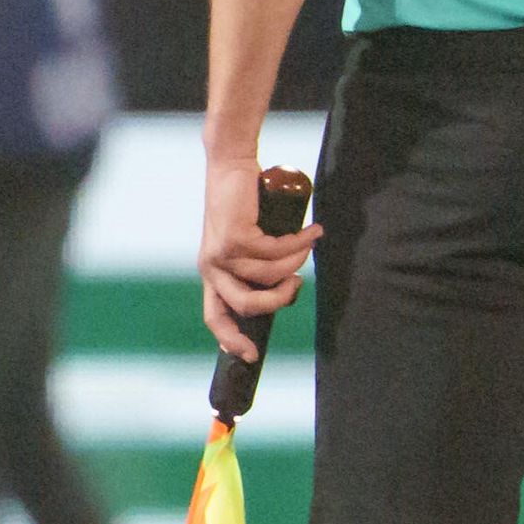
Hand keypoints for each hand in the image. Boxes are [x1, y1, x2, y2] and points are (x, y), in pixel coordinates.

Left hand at [199, 152, 319, 364]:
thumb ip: (258, 268)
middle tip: (298, 283)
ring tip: (305, 243)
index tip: (251, 355)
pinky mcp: (235, 236)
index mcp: (212, 274)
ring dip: (297, 262)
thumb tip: (285, 291)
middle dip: (281, 300)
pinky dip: (300, 243)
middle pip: (248, 305)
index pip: (215, 316)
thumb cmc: (244, 208)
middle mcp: (211, 267)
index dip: (231, 339)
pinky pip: (278, 252)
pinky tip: (312, 231)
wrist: (231, 168)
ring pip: (271, 276)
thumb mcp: (249, 244)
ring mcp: (221, 253)